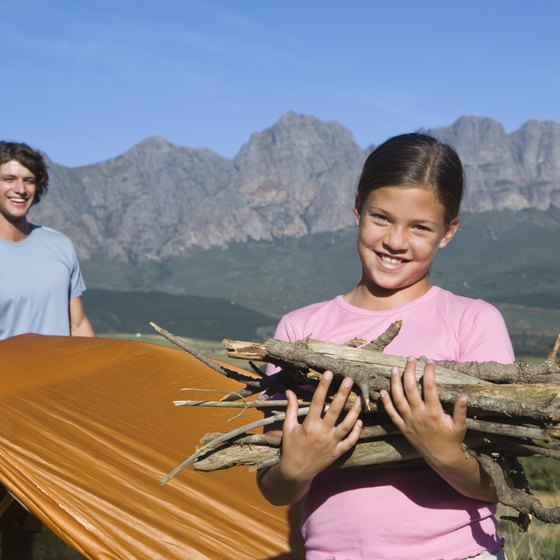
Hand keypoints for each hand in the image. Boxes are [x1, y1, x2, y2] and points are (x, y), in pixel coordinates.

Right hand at [278, 370, 362, 484]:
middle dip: (343, 394)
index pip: (317, 401)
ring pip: (347, 425)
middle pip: (335, 410)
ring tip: (361, 398)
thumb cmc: (290, 447)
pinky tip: (360, 421)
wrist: (295, 472)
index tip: (329, 373)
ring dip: (355, 411)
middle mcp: (322, 433)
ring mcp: (331, 443)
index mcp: (309, 425)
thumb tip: (289, 391)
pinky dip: (356, 432)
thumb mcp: (288, 427)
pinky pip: (350, 441)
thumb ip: (291, 408)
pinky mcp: (337, 452)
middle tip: (350, 379)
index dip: (323, 386)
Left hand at [380, 357, 467, 469]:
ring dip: (394, 382)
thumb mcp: (460, 425)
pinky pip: (391, 413)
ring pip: (398, 398)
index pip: (429, 386)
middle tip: (411, 358)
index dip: (429, 372)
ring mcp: (409, 421)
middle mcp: (419, 415)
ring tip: (394, 368)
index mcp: (434, 412)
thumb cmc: (452, 440)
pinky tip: (382, 391)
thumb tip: (465, 395)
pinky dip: (386, 402)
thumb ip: (461, 410)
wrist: (442, 459)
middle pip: (410, 388)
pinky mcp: (402, 427)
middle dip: (409, 370)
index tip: (430, 360)